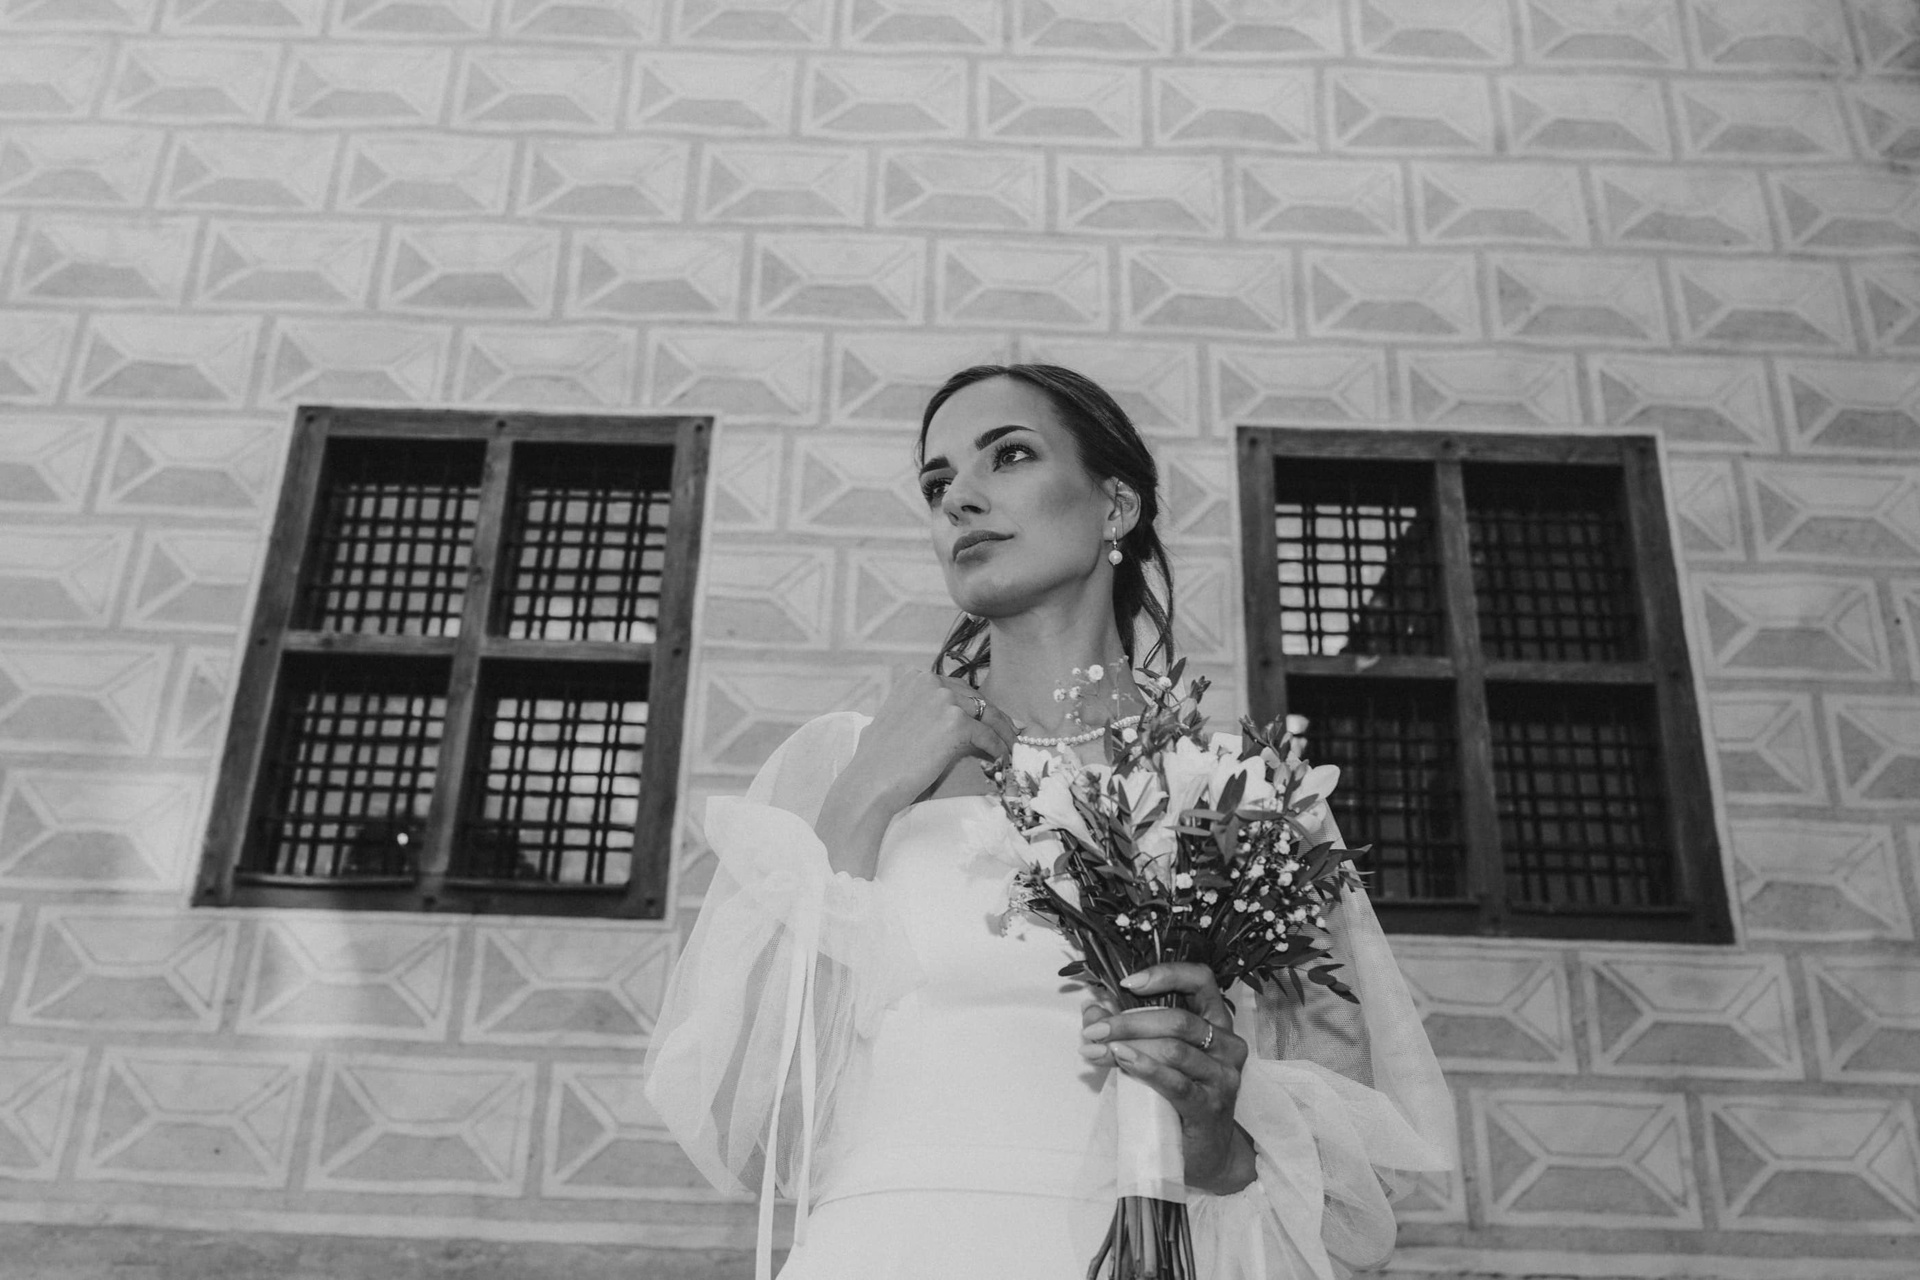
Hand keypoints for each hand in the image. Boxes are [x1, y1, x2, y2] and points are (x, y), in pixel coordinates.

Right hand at [814, 668, 1016, 876]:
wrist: (870, 782)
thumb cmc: (878, 761)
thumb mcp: (893, 720)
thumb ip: (917, 710)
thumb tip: (939, 721)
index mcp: (915, 678)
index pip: (958, 689)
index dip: (976, 707)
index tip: (989, 721)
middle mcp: (930, 681)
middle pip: (976, 698)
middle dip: (995, 717)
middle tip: (1009, 734)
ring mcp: (944, 699)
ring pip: (988, 714)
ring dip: (1003, 733)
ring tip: (1012, 748)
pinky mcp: (956, 722)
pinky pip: (988, 736)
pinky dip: (999, 749)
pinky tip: (1002, 760)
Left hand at [1078, 962, 1255, 1195]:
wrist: (1205, 1154)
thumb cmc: (1179, 1098)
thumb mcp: (1155, 1056)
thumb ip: (1125, 1030)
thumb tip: (1091, 1009)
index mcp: (1216, 1022)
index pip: (1201, 980)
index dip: (1166, 974)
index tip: (1127, 983)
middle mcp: (1227, 1045)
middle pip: (1178, 1019)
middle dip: (1128, 1022)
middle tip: (1093, 1030)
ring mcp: (1222, 1077)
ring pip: (1174, 1048)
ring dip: (1128, 1045)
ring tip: (1096, 1049)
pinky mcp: (1210, 1107)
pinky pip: (1175, 1082)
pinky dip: (1144, 1068)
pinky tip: (1121, 1060)